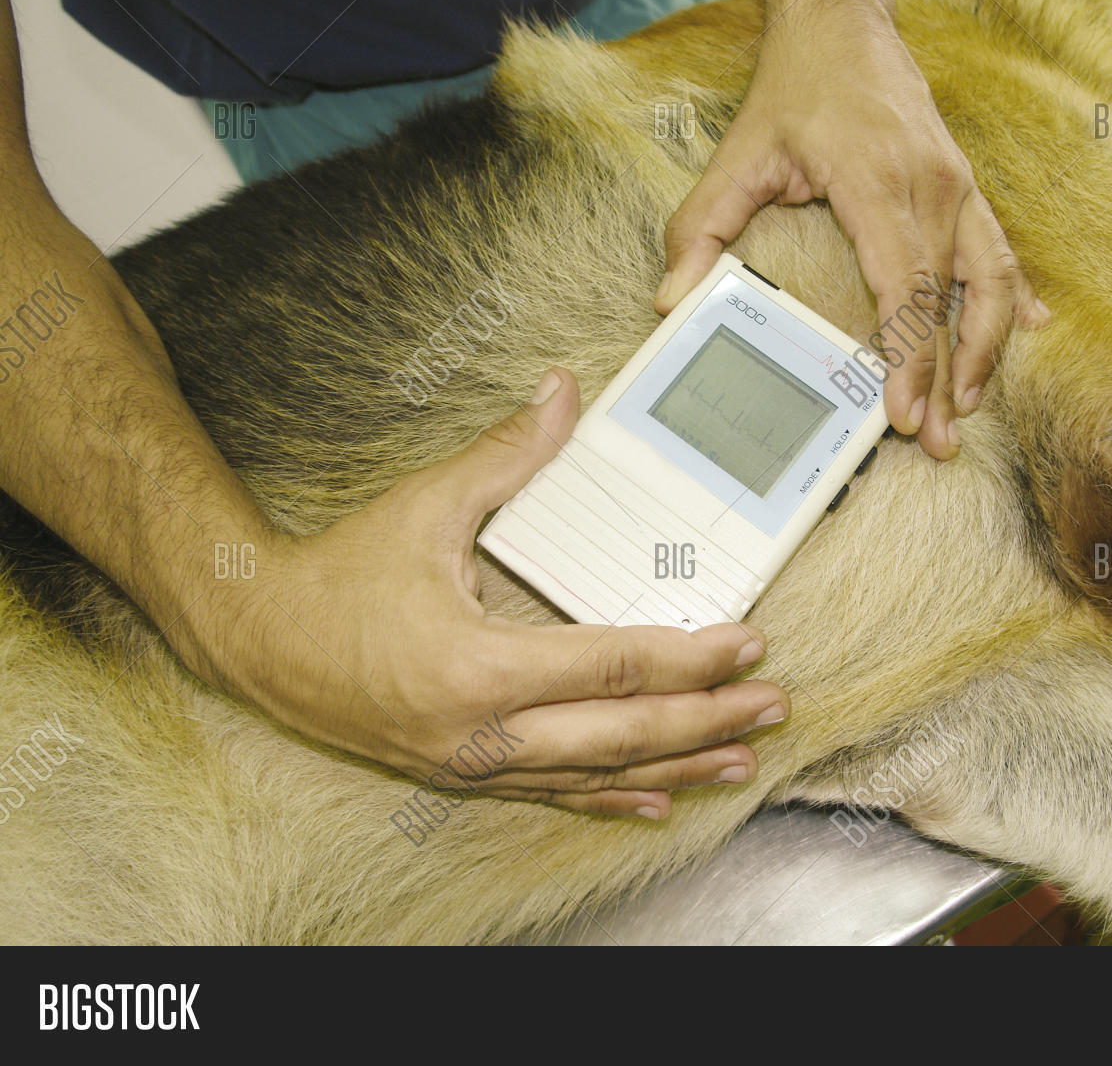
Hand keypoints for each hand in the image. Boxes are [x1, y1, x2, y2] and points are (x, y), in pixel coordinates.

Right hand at [176, 369, 788, 819]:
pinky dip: (610, 798)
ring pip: (596, 774)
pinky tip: (657, 800)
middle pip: (622, 733)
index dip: (690, 658)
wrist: (261, 642)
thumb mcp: (424, 508)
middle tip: (770, 704)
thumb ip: (506, 456)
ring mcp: (473, 765)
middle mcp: (480, 733)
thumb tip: (561, 393)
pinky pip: (553, 794)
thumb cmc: (341, 576)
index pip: (613, 666)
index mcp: (477, 667)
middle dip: (705, 719)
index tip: (748, 643)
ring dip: (675, 765)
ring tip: (740, 757)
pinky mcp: (464, 776)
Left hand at [658, 0, 1048, 459]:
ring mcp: (958, 183)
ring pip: (990, 279)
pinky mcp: (966, 182)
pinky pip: (1000, 248)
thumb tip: (671, 296)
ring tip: (972, 404)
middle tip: (938, 440)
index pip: (905, 287)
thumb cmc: (796, 87)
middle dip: (948, 376)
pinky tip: (1030, 330)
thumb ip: (702, 226)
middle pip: (950, 299)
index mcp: (879, 182)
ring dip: (986, 347)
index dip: (909, 356)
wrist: (845, 23)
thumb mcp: (739, 151)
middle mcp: (932, 185)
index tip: (904, 410)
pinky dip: (1013, 295)